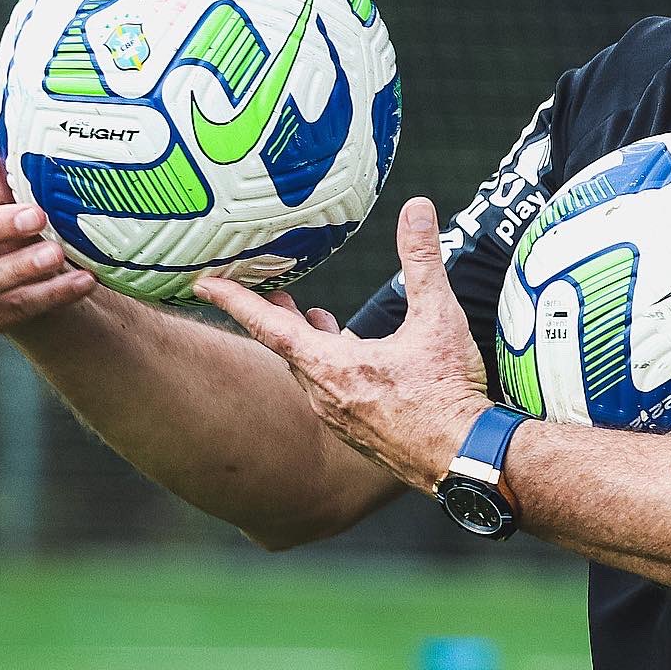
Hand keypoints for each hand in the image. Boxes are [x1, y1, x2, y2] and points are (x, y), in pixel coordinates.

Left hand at [195, 197, 490, 492]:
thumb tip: (417, 208)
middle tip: (271, 296)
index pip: (269, 326)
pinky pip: (330, 395)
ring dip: (308, 344)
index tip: (203, 283)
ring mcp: (340, 421)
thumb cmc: (449, 394)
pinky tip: (356, 360)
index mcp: (333, 367)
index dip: (235, 300)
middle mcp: (325, 397)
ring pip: (311, 374)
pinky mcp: (359, 436)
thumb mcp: (438, 318)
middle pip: (287, 350)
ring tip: (316, 320)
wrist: (467, 462)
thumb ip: (422, 259)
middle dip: (276, 319)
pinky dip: (330, 368)